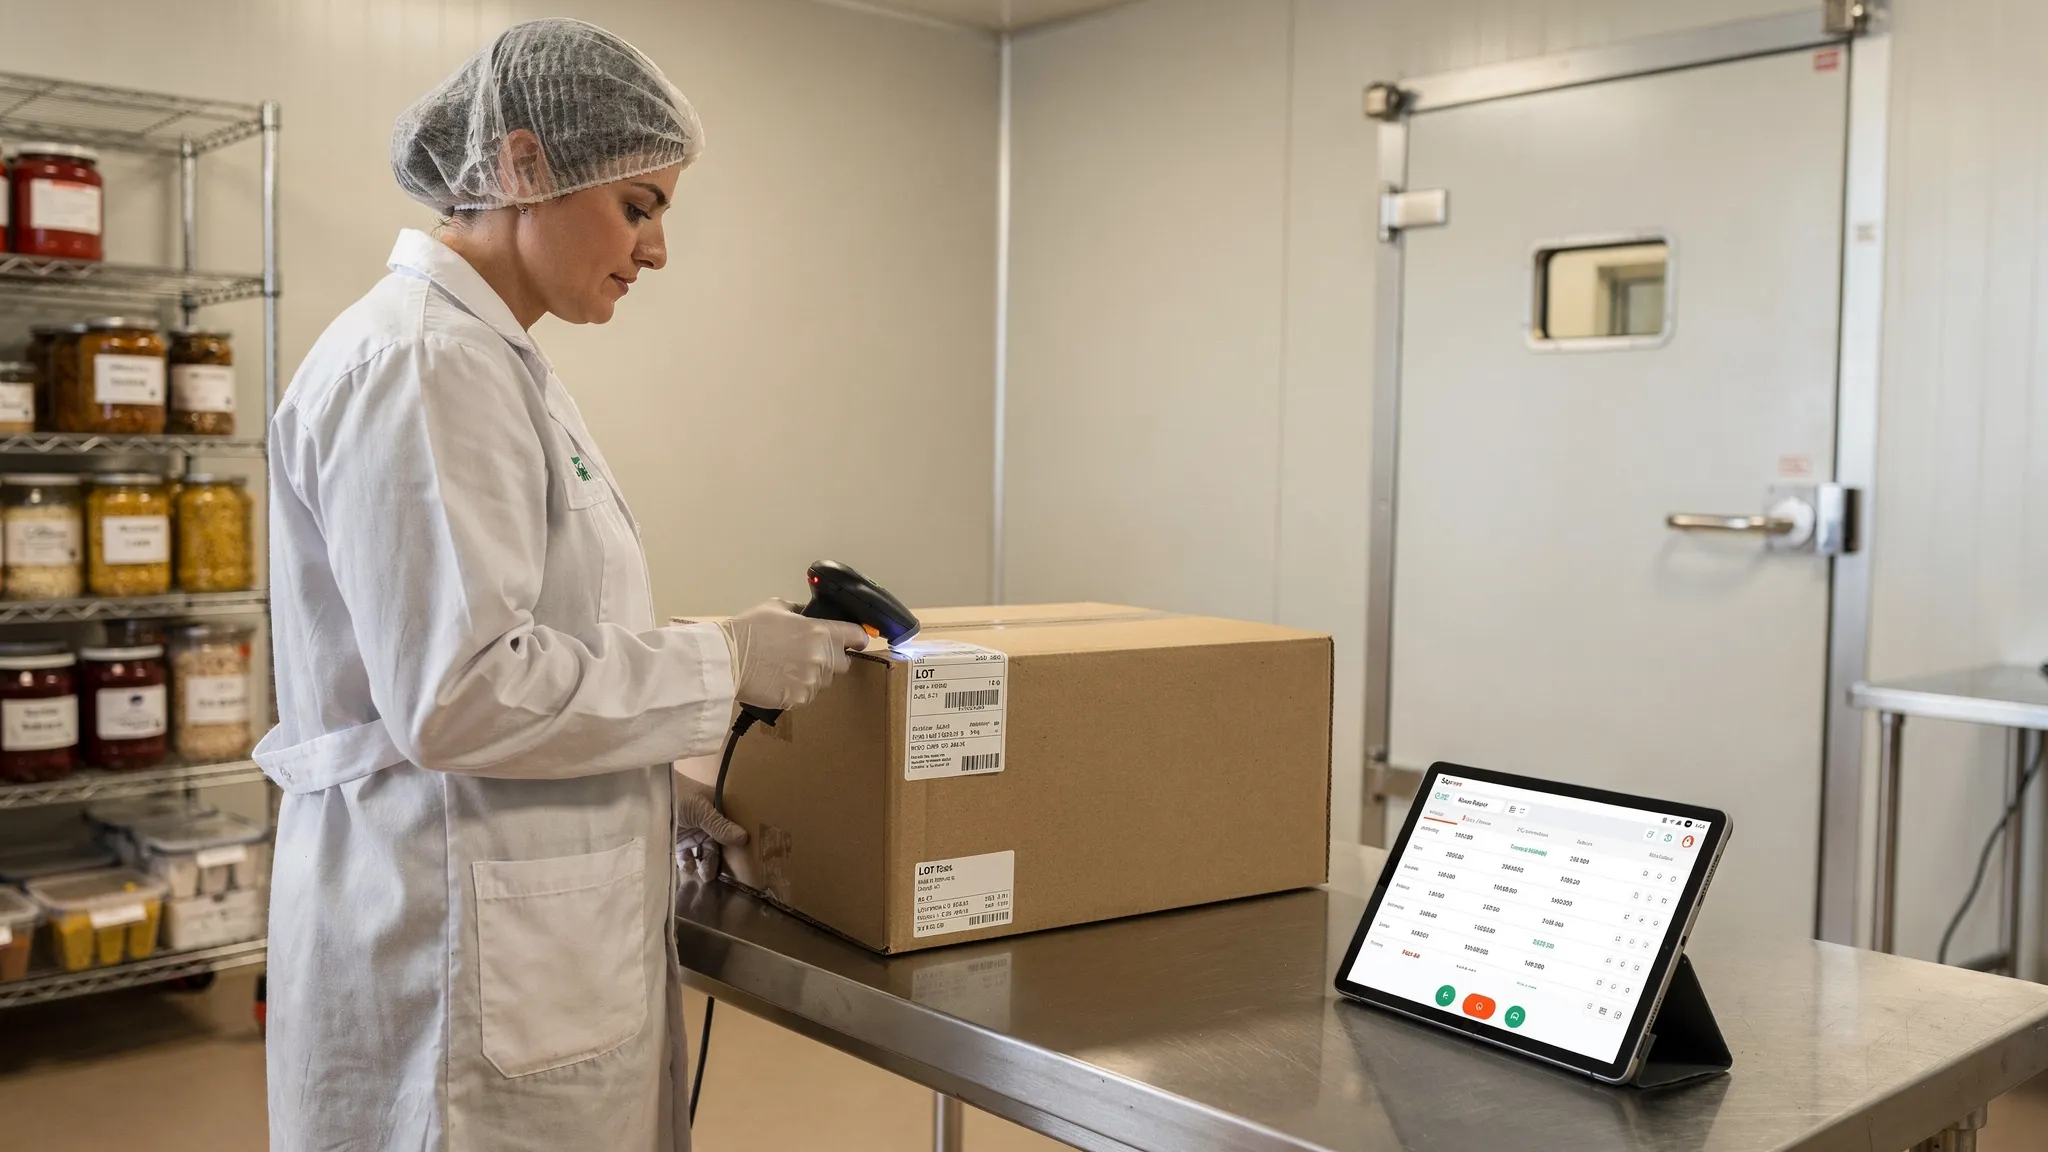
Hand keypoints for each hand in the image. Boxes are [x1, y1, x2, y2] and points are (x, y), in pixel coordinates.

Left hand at [676, 776, 748, 885]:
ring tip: (703, 874)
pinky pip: (686, 857)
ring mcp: (692, 832)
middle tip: (713, 874)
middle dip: (716, 859)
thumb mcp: (700, 810)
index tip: (739, 861)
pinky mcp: (677, 842)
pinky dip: (688, 864)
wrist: (645, 797)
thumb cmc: (677, 796)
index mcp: (716, 809)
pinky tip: (688, 868)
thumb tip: (745, 838)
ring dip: (704, 864)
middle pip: (717, 844)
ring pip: (703, 853)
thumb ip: (720, 826)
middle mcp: (706, 822)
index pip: (731, 828)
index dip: (735, 843)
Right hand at [716, 599, 869, 710]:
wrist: (727, 660)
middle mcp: (822, 658)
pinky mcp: (799, 699)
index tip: (855, 639)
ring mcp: (812, 681)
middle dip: (832, 659)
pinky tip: (779, 680)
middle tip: (810, 654)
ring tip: (786, 668)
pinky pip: (807, 695)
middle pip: (844, 663)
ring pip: (824, 681)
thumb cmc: (749, 630)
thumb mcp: (776, 607)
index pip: (858, 636)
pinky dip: (797, 689)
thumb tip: (807, 616)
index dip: (858, 637)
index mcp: (821, 632)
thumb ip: (799, 612)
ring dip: (813, 675)